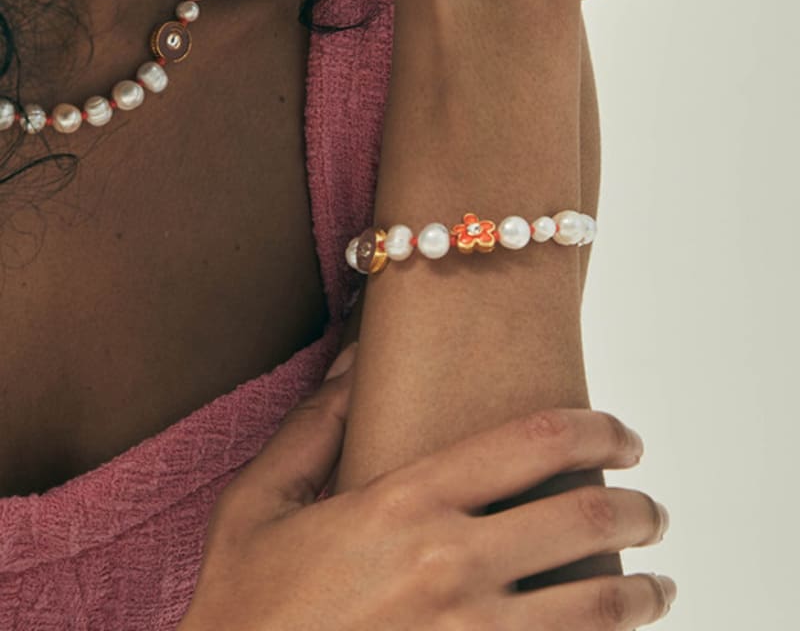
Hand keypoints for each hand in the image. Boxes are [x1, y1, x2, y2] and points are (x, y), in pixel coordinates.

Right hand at [177, 343, 673, 629]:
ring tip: (656, 582)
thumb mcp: (259, 501)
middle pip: (583, 518)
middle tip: (649, 509)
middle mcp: (450, 566)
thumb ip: (316, 422)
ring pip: (596, 607)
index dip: (595, 429)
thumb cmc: (244, 607)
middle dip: (635, 509)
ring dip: (641, 591)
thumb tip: (359, 355)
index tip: (622, 435)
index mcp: (403, 503)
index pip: (532, 443)